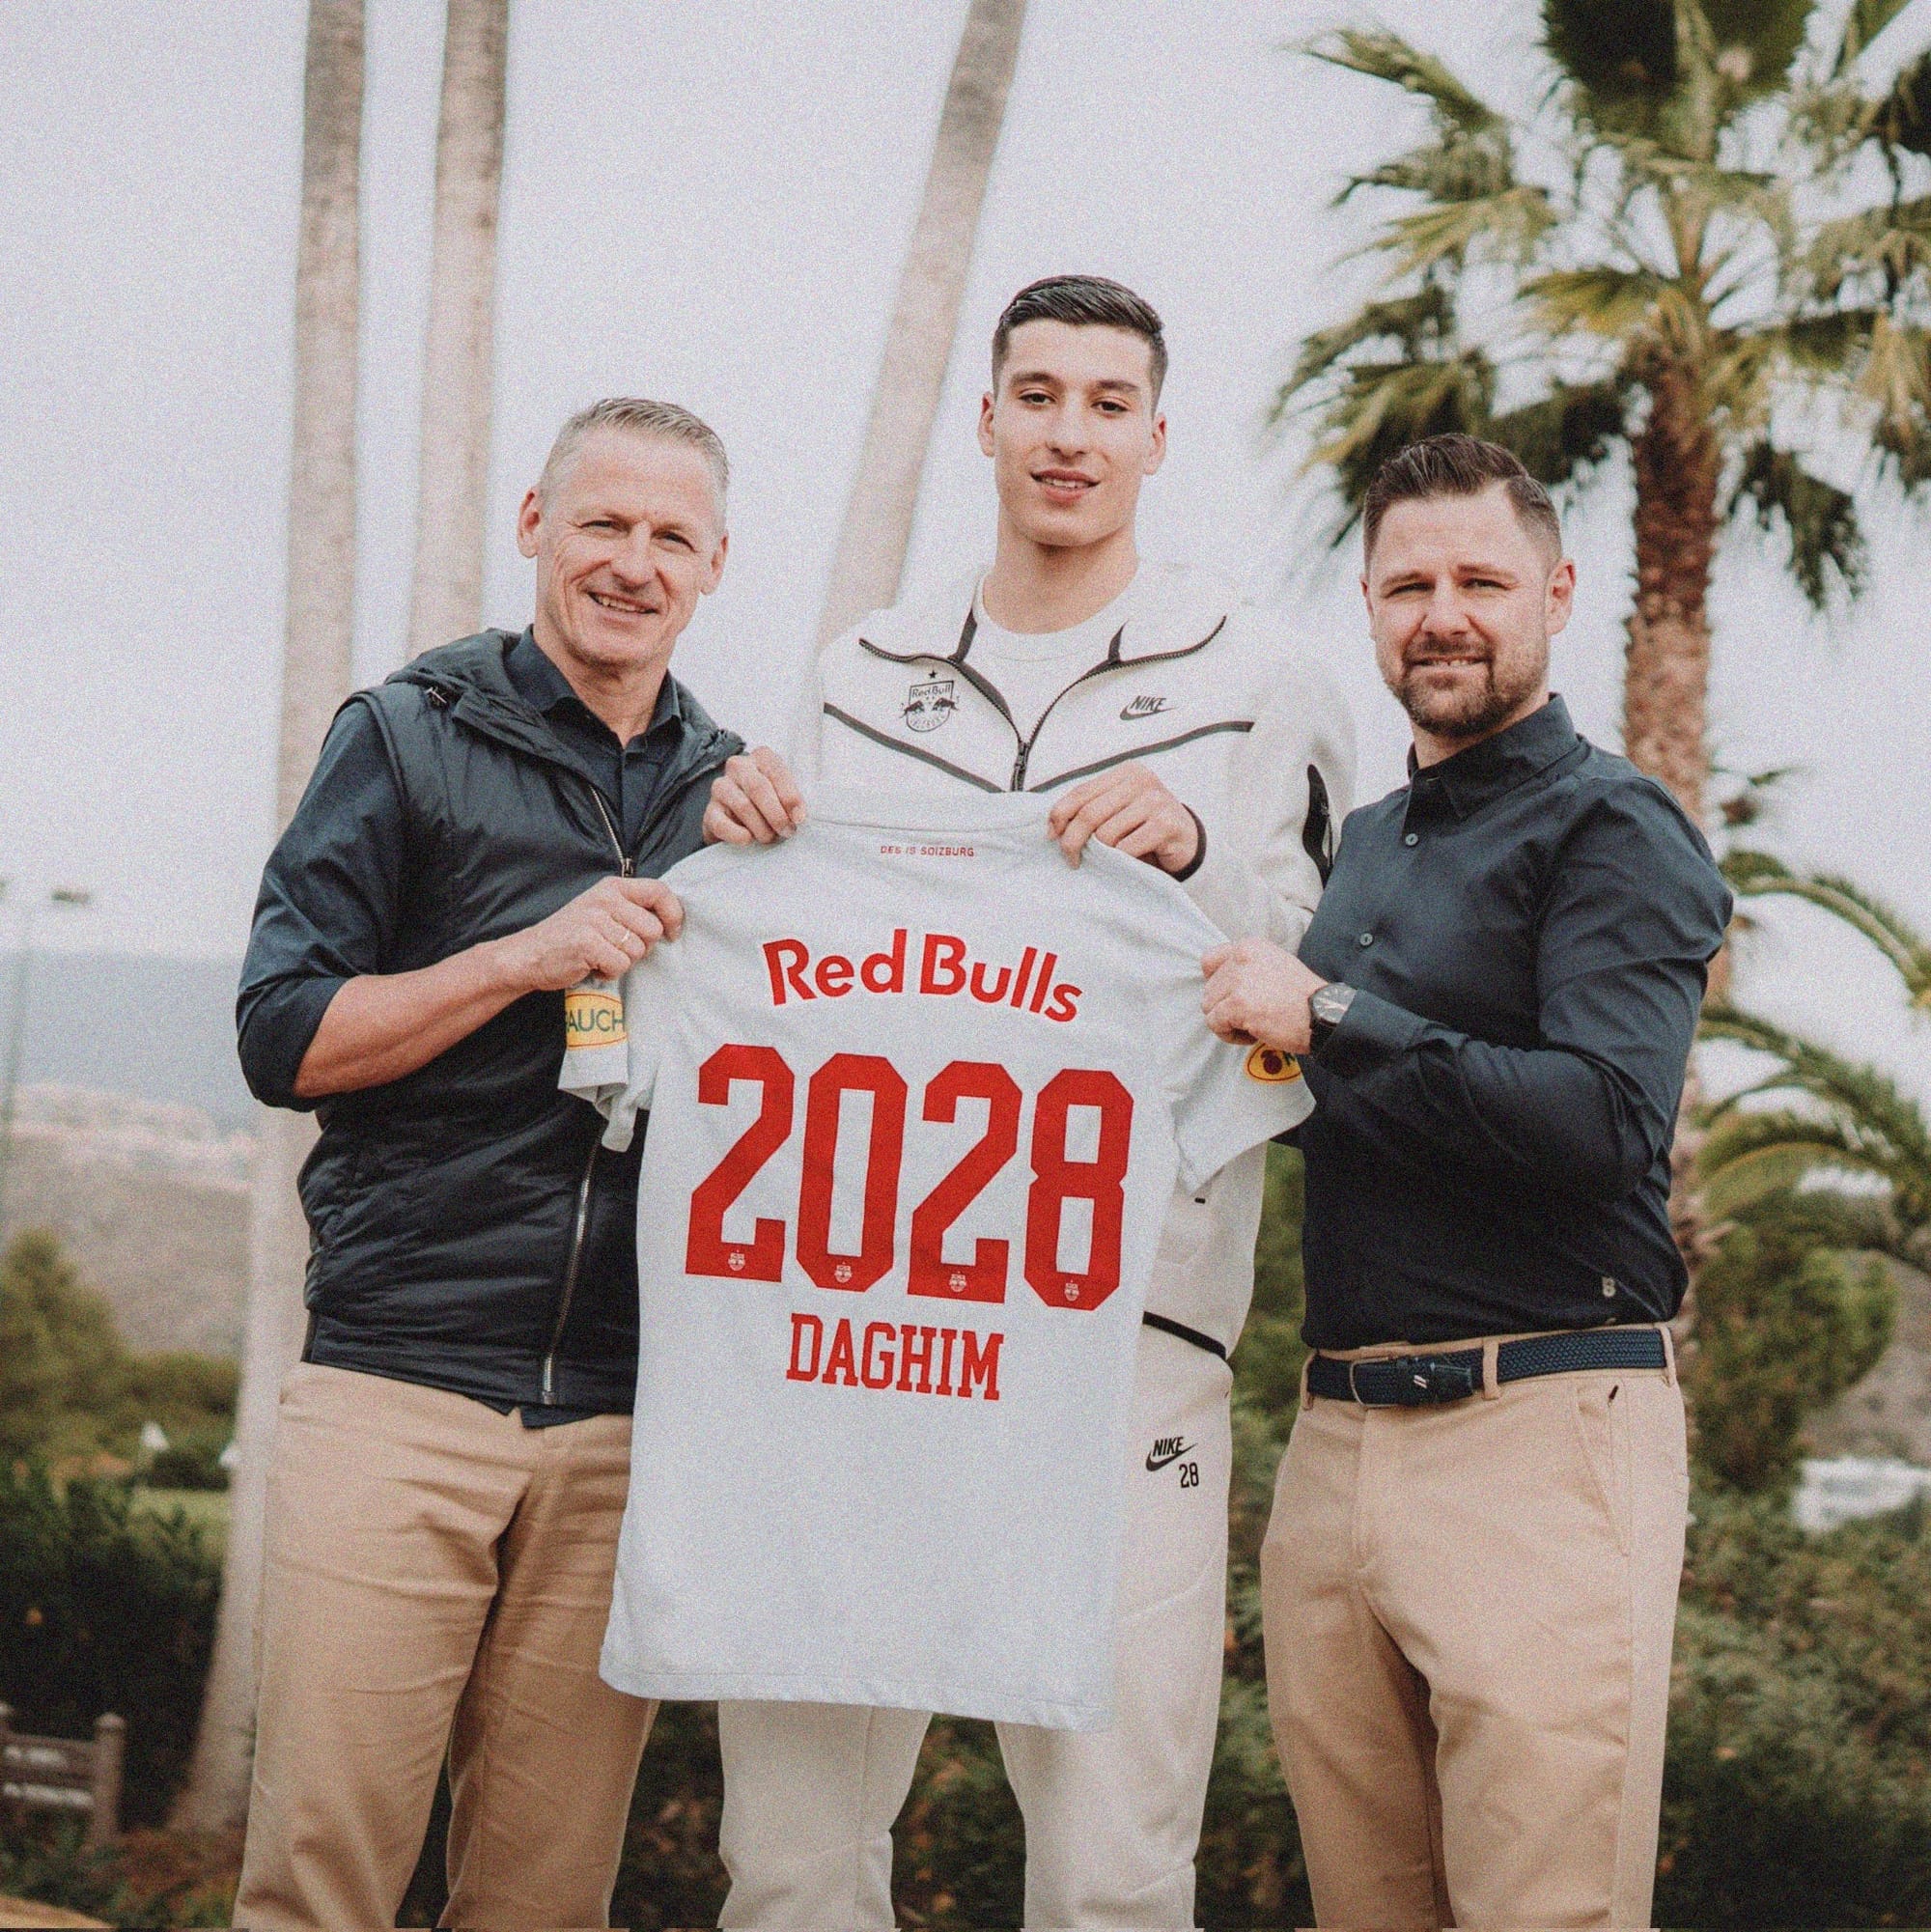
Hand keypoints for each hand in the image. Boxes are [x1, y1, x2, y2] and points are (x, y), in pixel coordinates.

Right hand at [494, 876, 684, 990]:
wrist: (529, 954)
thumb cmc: (572, 936)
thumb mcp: (602, 911)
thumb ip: (632, 910)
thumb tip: (671, 921)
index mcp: (612, 887)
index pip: (659, 891)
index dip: (673, 915)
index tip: (671, 933)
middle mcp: (605, 898)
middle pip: (652, 930)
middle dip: (640, 947)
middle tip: (615, 949)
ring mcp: (595, 919)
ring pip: (637, 950)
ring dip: (622, 961)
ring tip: (600, 956)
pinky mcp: (587, 942)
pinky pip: (620, 965)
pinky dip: (608, 973)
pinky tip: (592, 965)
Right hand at [705, 747, 805, 844]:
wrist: (740, 820)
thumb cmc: (769, 804)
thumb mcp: (784, 795)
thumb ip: (792, 799)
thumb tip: (799, 815)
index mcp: (762, 757)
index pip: (776, 772)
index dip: (790, 796)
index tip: (799, 818)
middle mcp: (739, 766)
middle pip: (758, 788)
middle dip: (776, 814)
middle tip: (786, 831)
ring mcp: (721, 787)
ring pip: (743, 806)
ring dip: (761, 827)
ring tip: (769, 837)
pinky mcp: (709, 810)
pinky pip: (722, 823)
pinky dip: (737, 834)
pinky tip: (748, 840)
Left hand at [1047, 763, 1198, 872]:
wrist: (1187, 841)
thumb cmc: (1144, 827)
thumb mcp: (1116, 811)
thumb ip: (1090, 810)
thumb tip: (1052, 828)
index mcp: (1125, 772)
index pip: (1080, 792)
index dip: (1059, 816)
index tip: (1052, 837)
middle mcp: (1141, 780)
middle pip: (1089, 814)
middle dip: (1072, 841)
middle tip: (1071, 860)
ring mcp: (1156, 800)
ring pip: (1106, 833)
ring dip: (1100, 854)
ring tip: (1106, 860)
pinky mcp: (1167, 824)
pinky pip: (1127, 848)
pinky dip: (1120, 861)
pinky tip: (1125, 863)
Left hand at [1200, 939, 1325, 1051]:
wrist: (1323, 1014)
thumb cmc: (1302, 997)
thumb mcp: (1274, 965)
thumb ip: (1246, 968)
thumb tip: (1217, 983)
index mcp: (1249, 945)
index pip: (1209, 961)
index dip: (1217, 984)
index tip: (1233, 997)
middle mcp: (1241, 957)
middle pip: (1208, 989)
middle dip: (1226, 1008)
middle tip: (1253, 1016)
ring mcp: (1239, 980)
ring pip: (1208, 1007)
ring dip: (1227, 1022)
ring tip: (1254, 1025)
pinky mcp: (1238, 1005)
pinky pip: (1215, 1024)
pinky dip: (1230, 1035)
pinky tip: (1253, 1034)